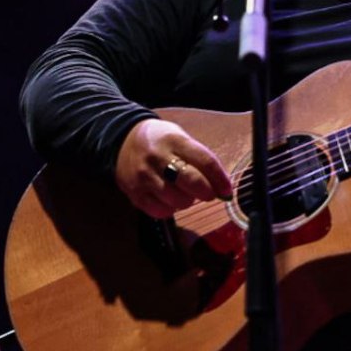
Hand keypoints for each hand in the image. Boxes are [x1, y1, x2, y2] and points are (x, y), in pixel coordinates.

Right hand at [115, 118, 233, 217]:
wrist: (123, 141)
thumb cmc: (161, 141)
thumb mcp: (181, 139)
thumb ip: (200, 159)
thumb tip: (222, 186)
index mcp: (174, 141)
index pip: (204, 160)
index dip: (220, 178)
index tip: (227, 190)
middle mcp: (158, 158)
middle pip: (191, 181)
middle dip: (207, 192)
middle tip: (208, 193)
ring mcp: (144, 177)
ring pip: (178, 200)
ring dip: (188, 201)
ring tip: (183, 191)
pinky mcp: (135, 193)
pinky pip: (161, 211)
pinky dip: (170, 209)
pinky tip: (169, 199)